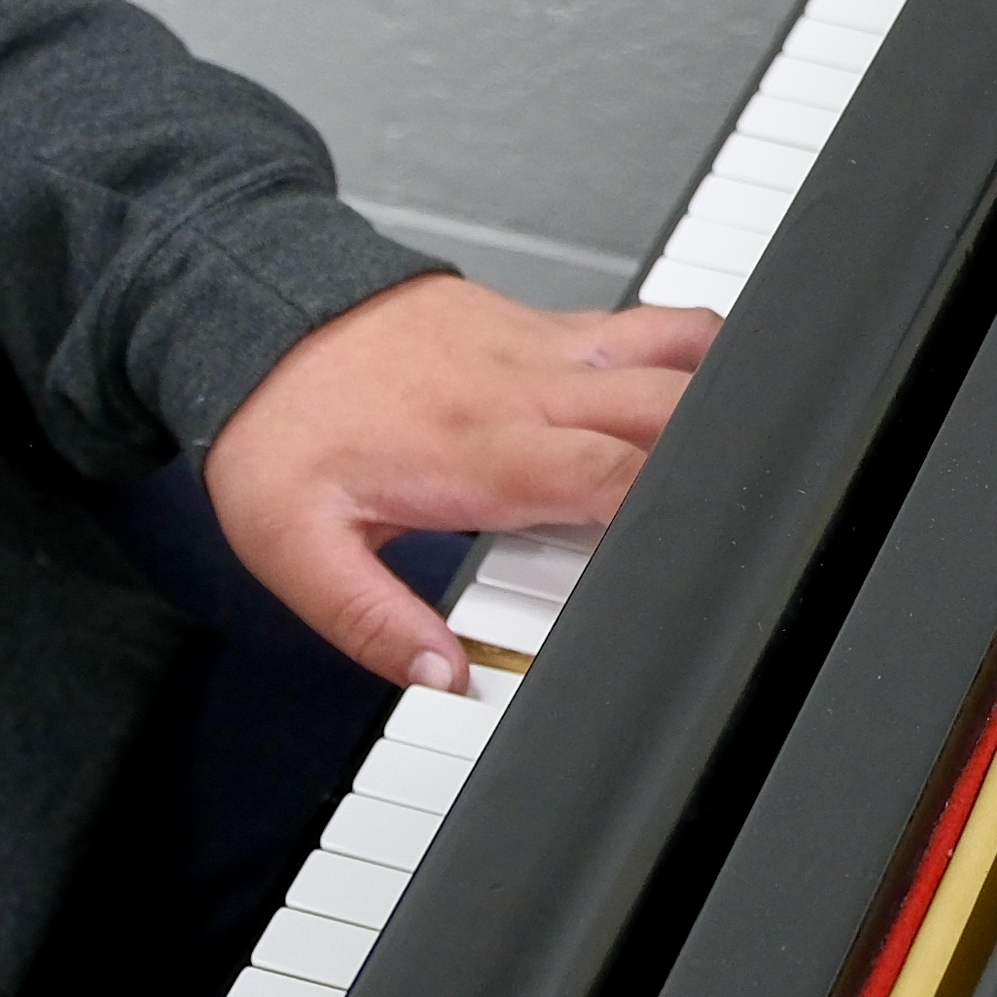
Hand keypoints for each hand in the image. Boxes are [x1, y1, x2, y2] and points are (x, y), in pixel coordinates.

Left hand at [203, 272, 716, 688]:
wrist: (255, 316)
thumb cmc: (282, 428)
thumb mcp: (293, 548)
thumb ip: (370, 621)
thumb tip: (441, 679)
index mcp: (482, 453)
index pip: (612, 479)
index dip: (665, 519)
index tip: (685, 560)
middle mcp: (527, 392)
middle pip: (670, 411)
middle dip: (716, 460)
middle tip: (727, 517)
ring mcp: (542, 349)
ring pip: (678, 351)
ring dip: (720, 396)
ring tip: (741, 453)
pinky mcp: (542, 324)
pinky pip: (645, 322)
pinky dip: (694, 351)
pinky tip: (703, 389)